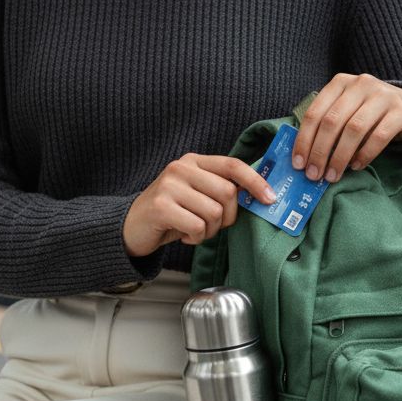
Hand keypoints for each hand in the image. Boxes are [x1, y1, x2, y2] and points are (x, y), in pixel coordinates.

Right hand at [123, 152, 276, 257]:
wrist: (132, 227)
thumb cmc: (171, 214)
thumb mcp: (196, 195)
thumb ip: (220, 190)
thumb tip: (258, 196)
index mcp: (194, 161)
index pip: (233, 165)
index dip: (255, 182)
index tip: (269, 198)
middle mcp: (181, 168)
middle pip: (227, 193)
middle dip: (227, 217)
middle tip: (213, 225)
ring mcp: (169, 185)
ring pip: (214, 212)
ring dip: (210, 230)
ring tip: (195, 231)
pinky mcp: (161, 206)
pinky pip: (197, 226)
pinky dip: (196, 238)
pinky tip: (184, 236)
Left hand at [291, 73, 401, 182]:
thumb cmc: (369, 113)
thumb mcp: (346, 110)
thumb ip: (328, 125)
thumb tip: (306, 158)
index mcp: (340, 83)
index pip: (315, 112)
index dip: (304, 140)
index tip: (298, 164)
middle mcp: (360, 84)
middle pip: (332, 121)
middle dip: (320, 152)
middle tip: (314, 175)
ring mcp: (382, 95)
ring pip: (354, 129)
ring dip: (340, 157)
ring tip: (333, 175)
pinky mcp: (400, 110)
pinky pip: (379, 136)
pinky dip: (365, 154)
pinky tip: (356, 166)